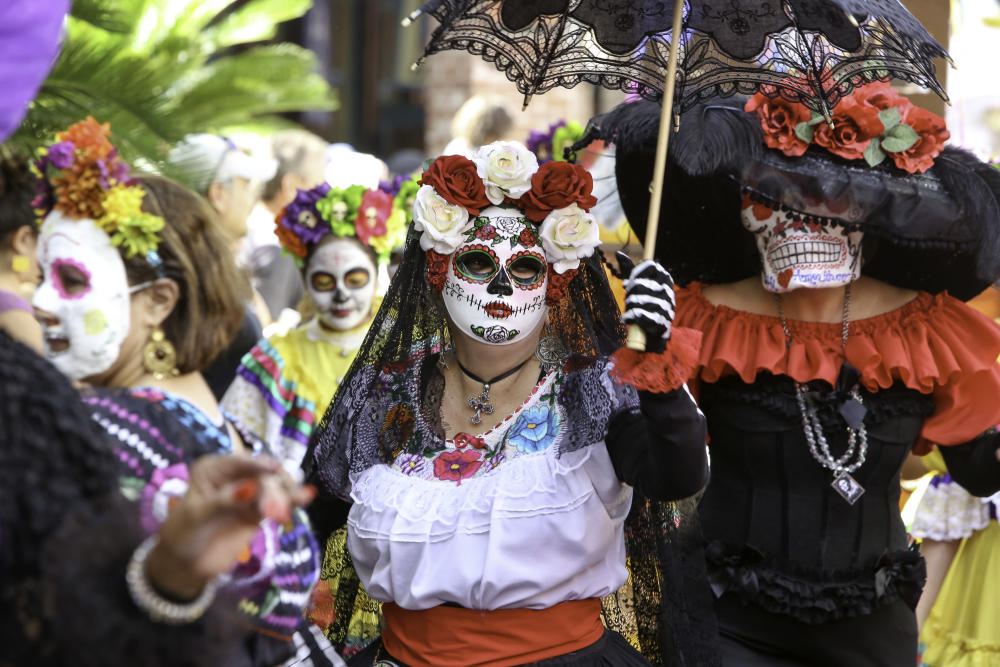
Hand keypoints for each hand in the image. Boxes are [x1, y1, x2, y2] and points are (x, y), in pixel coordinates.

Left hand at [145, 454, 315, 600]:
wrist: (184, 564)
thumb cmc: (184, 533)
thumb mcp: (199, 515)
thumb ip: (225, 501)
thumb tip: (252, 489)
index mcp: (214, 468)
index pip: (241, 462)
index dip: (260, 465)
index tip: (276, 470)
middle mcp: (234, 476)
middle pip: (263, 476)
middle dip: (272, 491)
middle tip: (275, 513)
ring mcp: (249, 493)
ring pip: (274, 488)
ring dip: (284, 497)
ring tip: (283, 515)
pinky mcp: (259, 512)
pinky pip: (278, 503)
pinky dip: (293, 500)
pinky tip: (306, 496)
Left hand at [618, 252, 674, 352]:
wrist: (654, 332)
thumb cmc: (645, 304)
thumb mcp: (639, 285)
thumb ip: (630, 270)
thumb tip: (619, 253)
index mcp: (665, 278)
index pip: (650, 266)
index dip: (636, 272)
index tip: (629, 282)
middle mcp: (668, 291)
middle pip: (639, 284)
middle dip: (629, 294)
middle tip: (629, 300)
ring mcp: (666, 307)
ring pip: (637, 300)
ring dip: (629, 307)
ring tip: (630, 311)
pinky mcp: (661, 322)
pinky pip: (640, 315)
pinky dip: (630, 317)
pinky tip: (628, 319)